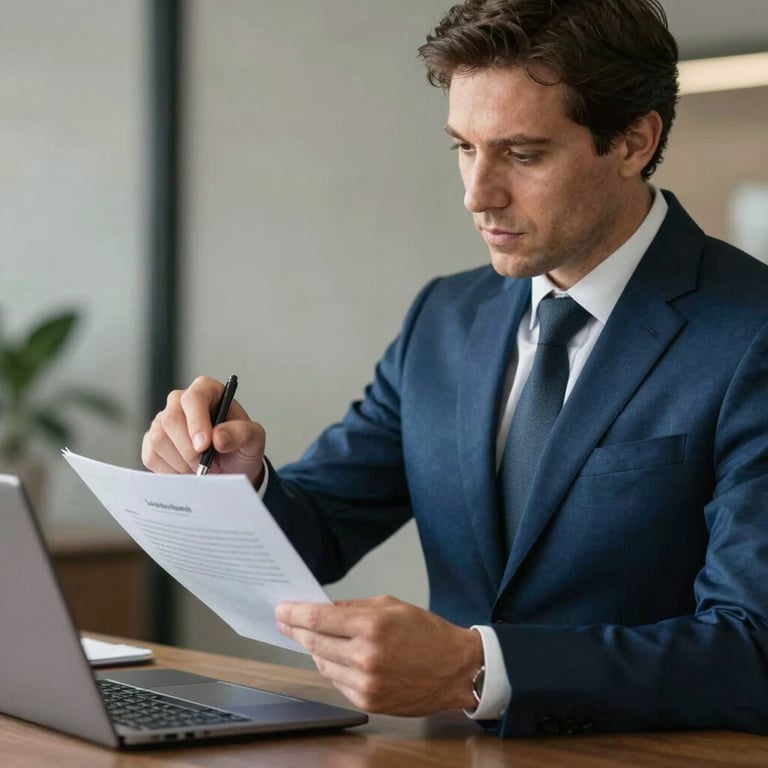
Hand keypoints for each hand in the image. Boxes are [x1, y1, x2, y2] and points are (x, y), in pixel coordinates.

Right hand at [141, 375, 265, 484]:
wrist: (230, 470)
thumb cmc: (241, 448)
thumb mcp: (254, 440)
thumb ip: (242, 434)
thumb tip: (218, 437)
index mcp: (207, 391)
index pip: (194, 398)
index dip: (197, 422)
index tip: (204, 446)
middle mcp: (180, 402)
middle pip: (171, 419)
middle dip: (190, 449)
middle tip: (207, 465)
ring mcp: (162, 421)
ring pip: (159, 439)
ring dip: (182, 462)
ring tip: (201, 467)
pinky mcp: (150, 442)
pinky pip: (151, 456)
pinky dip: (171, 471)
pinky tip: (187, 470)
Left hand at [275, 595, 482, 715]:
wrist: (455, 670)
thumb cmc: (427, 633)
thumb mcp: (390, 606)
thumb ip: (353, 607)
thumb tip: (323, 609)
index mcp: (372, 626)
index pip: (319, 619)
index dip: (295, 613)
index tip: (281, 610)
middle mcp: (366, 656)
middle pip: (314, 642)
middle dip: (296, 630)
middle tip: (284, 621)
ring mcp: (365, 683)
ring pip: (322, 663)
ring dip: (315, 649)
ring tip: (314, 637)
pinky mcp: (368, 701)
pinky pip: (336, 681)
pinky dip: (333, 667)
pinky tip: (338, 657)